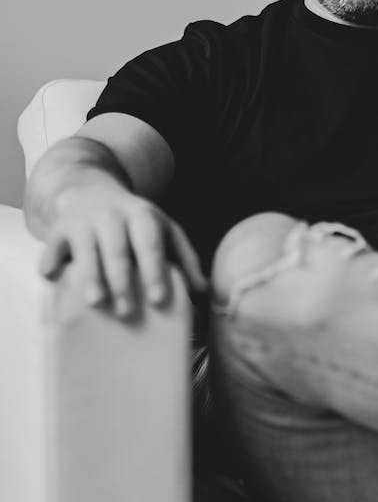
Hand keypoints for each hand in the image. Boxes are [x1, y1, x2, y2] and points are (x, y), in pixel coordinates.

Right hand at [39, 182, 206, 316]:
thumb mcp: (163, 230)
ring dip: (91, 275)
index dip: (154, 271)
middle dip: (123, 281)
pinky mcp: (59, 228)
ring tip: (96, 302)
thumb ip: (184, 258)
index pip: (150, 244)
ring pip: (86, 248)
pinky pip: (53, 246)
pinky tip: (52, 277)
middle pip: (118, 249)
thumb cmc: (134, 222)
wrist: (91, 190)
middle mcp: (112, 215)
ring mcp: (84, 220)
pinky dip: (51, 261)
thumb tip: (203, 290)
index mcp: (142, 216)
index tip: (158, 299)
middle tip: (127, 312)